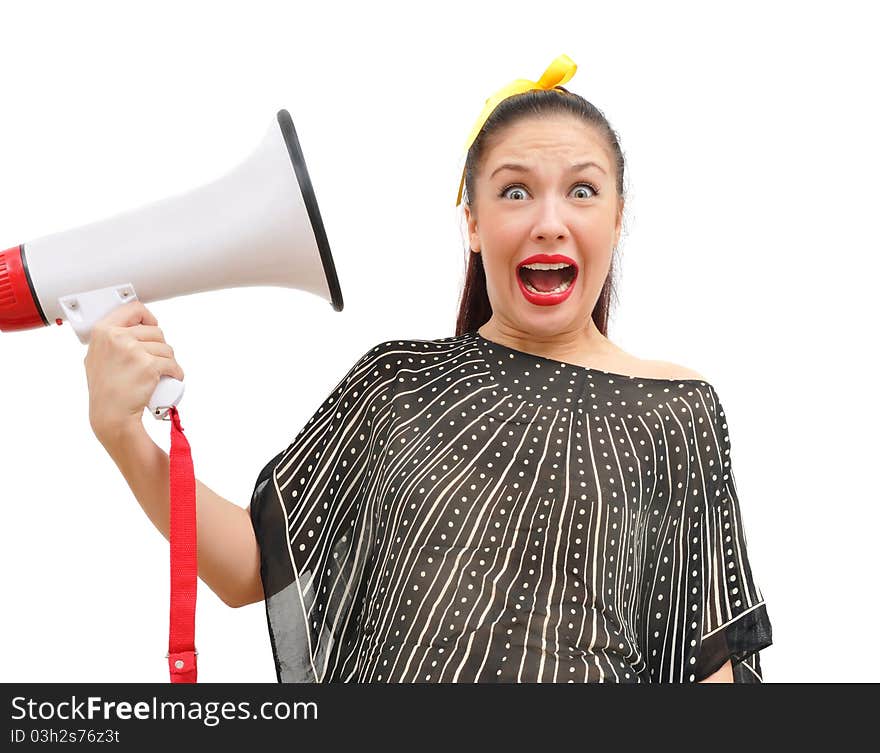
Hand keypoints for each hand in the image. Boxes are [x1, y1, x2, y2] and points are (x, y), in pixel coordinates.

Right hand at [84, 300, 184, 440]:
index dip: (147, 317)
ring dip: (168, 361)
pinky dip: (176, 372)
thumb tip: (127, 328)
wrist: (111, 414)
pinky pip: (172, 364)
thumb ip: (108, 340)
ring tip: (160, 373)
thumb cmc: (105, 390)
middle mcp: (117, 337)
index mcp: (103, 331)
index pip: (133, 309)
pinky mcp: (149, 365)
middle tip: (154, 361)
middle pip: (155, 331)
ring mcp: (133, 350)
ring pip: (166, 349)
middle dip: (160, 346)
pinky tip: (172, 377)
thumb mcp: (96, 356)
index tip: (152, 325)